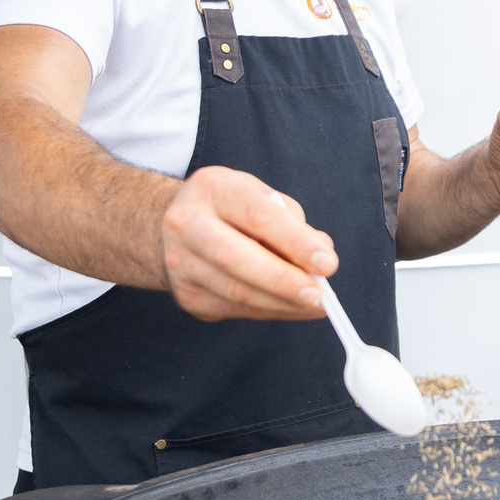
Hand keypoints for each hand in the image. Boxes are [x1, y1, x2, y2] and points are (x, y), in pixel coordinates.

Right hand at [158, 165, 335, 321]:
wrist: (172, 226)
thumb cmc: (230, 209)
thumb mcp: (260, 196)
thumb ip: (292, 222)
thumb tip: (320, 255)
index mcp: (212, 188)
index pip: (257, 216)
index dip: (295, 242)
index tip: (327, 264)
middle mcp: (187, 224)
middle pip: (236, 258)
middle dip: (284, 280)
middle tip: (320, 295)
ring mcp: (181, 262)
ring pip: (236, 292)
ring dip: (282, 303)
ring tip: (316, 305)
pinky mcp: (186, 295)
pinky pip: (235, 309)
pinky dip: (270, 311)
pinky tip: (292, 307)